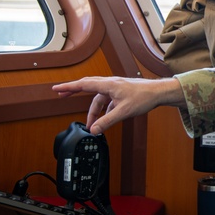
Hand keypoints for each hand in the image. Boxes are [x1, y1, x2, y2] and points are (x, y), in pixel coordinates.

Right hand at [53, 76, 184, 134]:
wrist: (159, 93)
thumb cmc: (144, 97)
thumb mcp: (123, 112)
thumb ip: (107, 121)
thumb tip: (93, 130)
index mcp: (108, 85)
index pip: (83, 85)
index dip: (68, 87)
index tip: (56, 88)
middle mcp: (110, 84)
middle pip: (87, 86)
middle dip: (74, 91)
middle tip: (61, 95)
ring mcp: (116, 87)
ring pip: (99, 97)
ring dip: (93, 109)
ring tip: (90, 123)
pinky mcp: (121, 92)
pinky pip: (107, 100)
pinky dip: (103, 109)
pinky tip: (105, 118)